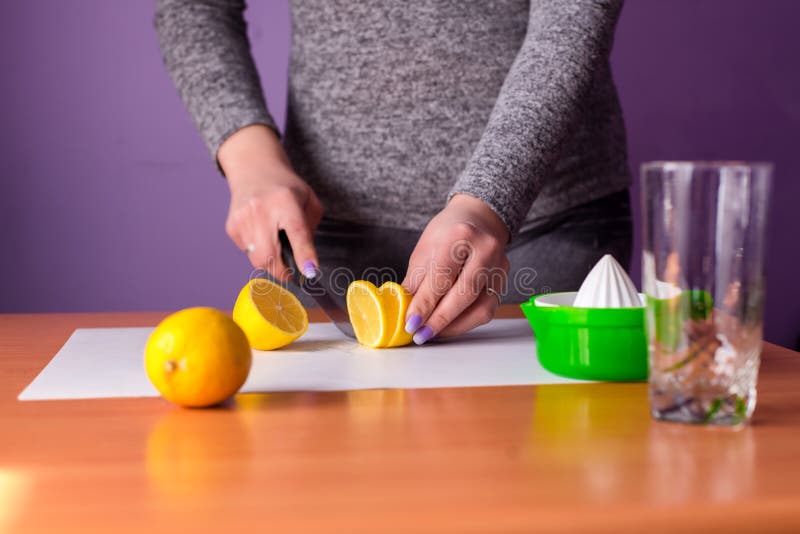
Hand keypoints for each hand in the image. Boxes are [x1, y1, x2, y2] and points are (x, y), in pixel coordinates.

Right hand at [219, 125, 322, 280]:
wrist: (254, 170)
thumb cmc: (286, 188)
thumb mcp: (309, 201)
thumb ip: (311, 229)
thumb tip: (306, 261)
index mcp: (285, 200)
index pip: (296, 232)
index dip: (303, 255)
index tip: (309, 272)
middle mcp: (260, 209)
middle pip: (269, 255)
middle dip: (282, 270)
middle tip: (292, 271)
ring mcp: (242, 219)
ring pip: (257, 259)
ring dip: (271, 260)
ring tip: (276, 241)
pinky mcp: (231, 228)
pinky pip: (248, 253)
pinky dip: (258, 250)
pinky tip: (262, 233)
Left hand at [401, 194, 509, 343]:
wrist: (477, 218)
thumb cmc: (447, 233)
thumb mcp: (424, 250)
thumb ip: (416, 281)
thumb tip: (404, 312)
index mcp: (461, 236)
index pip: (441, 278)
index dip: (424, 305)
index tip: (410, 324)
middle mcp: (486, 249)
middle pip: (464, 294)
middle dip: (439, 320)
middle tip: (420, 334)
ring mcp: (499, 265)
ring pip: (481, 308)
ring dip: (454, 326)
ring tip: (433, 333)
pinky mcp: (504, 280)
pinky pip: (487, 309)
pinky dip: (466, 322)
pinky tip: (449, 325)